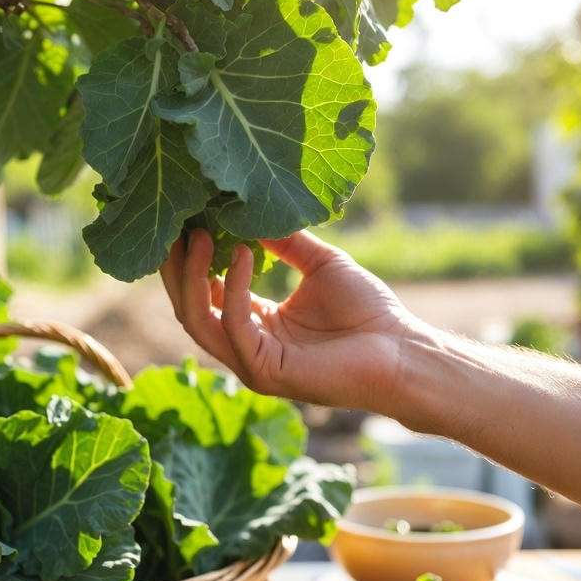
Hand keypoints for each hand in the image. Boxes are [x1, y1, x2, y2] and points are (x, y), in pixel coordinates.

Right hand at [160, 229, 419, 414]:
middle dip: (177, 267)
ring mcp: (252, 364)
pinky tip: (243, 253)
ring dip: (193, 276)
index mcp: (256, 326)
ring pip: (198, 320)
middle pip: (189, 308)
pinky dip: (233, 288)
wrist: (403, 351)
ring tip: (199, 234)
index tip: (187, 217)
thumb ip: (286, 241)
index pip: (204, 293)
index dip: (190, 258)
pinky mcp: (266, 372)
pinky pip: (235, 325)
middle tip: (177, 222)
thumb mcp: (321, 263)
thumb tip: (248, 209)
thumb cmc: (369, 312)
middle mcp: (246, 348)